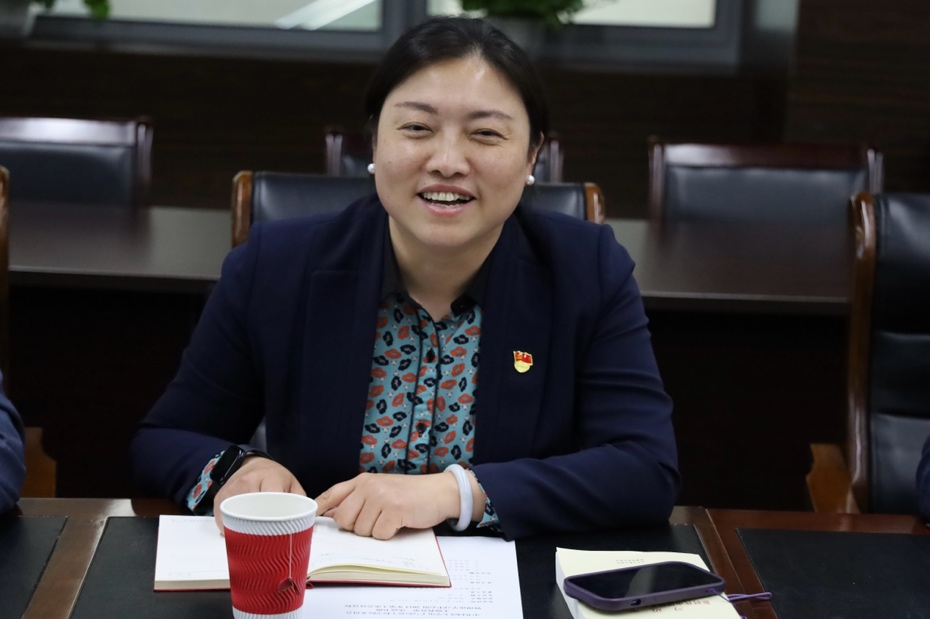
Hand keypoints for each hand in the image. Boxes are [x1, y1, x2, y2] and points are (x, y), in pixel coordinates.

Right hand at [212, 456, 305, 532]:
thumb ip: (300, 502)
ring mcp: (230, 491)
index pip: (272, 500)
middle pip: (253, 514)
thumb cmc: (275, 477)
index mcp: (269, 477)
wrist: (251, 464)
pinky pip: (224, 521)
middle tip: (269, 538)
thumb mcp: (292, 484)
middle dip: (261, 529)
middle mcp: (247, 482)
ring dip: (245, 531)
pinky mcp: (219, 500)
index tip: (281, 531)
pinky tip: (241, 529)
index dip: (277, 519)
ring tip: (255, 533)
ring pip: (236, 520)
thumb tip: (307, 525)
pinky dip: (232, 529)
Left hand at [314, 472, 459, 539]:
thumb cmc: (409, 493)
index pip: (332, 494)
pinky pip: (379, 534)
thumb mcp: (379, 489)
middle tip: (374, 521)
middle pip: (343, 520)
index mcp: (362, 481)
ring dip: (375, 531)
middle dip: (356, 527)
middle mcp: (368, 486)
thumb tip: (331, 515)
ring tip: (389, 519)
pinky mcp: (394, 510)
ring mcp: (381, 497)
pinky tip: (398, 523)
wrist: (438, 491)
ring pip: (361, 530)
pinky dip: (389, 534)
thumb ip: (356, 499)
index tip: (308, 519)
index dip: (318, 508)